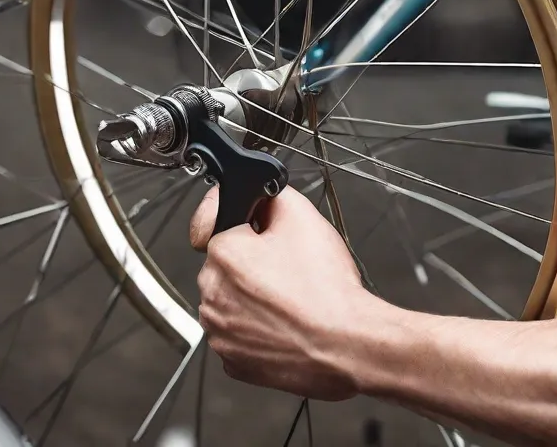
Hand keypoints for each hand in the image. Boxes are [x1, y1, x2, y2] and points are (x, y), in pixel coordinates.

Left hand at [190, 185, 369, 399]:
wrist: (344, 344)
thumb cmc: (326, 289)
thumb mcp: (305, 217)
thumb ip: (273, 195)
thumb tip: (260, 196)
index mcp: (223, 254)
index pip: (215, 222)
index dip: (245, 221)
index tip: (259, 226)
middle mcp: (212, 294)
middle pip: (227, 265)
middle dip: (253, 261)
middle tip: (290, 267)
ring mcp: (220, 332)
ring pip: (232, 300)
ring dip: (254, 297)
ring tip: (292, 298)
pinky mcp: (233, 361)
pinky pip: (240, 334)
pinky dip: (258, 328)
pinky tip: (286, 322)